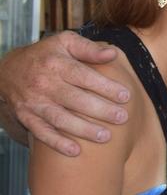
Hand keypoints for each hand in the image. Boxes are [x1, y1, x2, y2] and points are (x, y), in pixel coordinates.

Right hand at [0, 32, 126, 155]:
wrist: (8, 71)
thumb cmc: (46, 55)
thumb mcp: (64, 43)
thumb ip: (88, 48)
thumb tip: (112, 53)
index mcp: (56, 64)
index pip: (84, 77)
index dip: (105, 87)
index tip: (126, 96)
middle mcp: (44, 84)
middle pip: (75, 100)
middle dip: (100, 110)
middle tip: (122, 118)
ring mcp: (34, 103)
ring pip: (60, 119)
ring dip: (83, 129)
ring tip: (106, 136)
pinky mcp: (26, 117)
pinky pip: (41, 132)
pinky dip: (57, 143)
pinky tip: (75, 151)